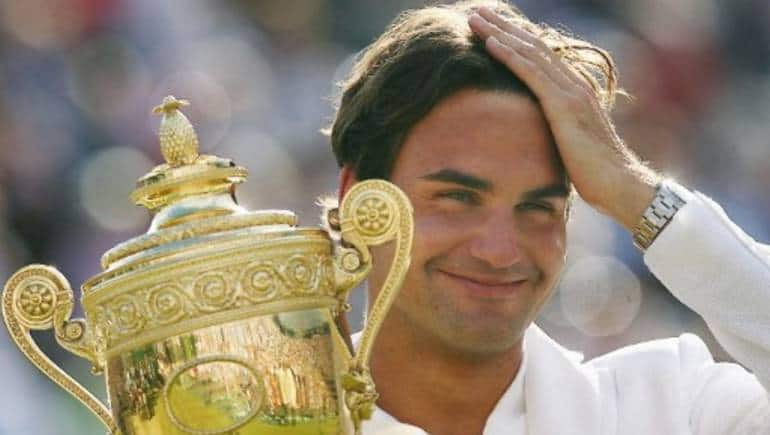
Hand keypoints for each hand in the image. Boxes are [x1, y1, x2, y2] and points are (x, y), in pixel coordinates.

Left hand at [468, 7, 657, 229]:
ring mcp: (570, 91)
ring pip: (529, 52)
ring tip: (475, 17)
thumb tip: (536, 134)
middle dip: (503, 25)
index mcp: (575, 89)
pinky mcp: (563, 105)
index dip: (516, 36)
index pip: (541, 54)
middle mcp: (574, 82)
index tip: (491, 24)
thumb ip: (556, 129)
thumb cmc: (595, 172)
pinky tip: (490, 42)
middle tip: (478, 10)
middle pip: (533, 45)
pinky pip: (531, 73)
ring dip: (499, 32)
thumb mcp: (570, 143)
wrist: (619, 184)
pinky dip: (509, 55)